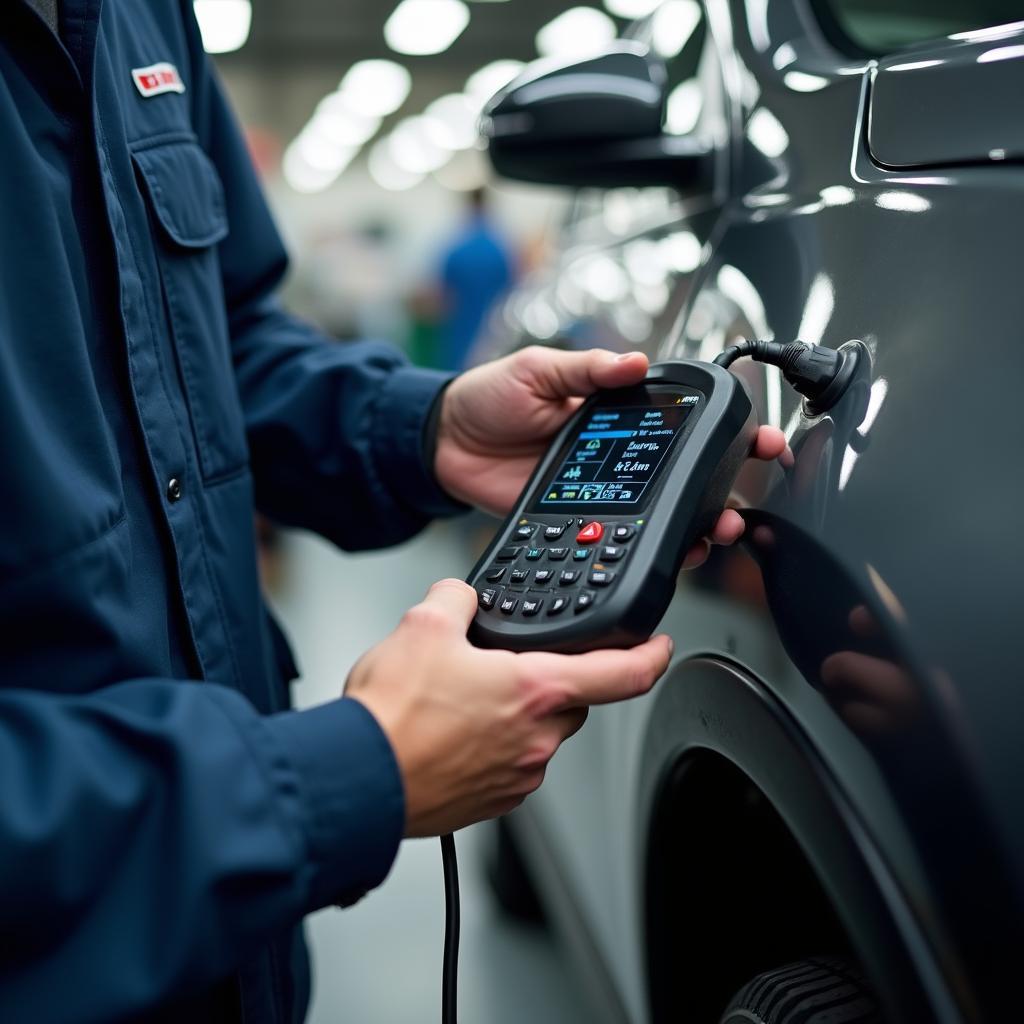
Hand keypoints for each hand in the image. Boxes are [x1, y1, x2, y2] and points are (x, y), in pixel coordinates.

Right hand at [345, 579, 672, 836]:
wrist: (357, 779)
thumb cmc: (392, 717)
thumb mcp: (422, 626)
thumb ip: (456, 599)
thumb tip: (461, 596)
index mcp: (535, 690)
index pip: (623, 674)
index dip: (651, 655)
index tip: (660, 646)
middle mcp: (536, 738)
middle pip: (572, 700)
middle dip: (549, 679)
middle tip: (506, 665)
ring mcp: (516, 775)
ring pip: (538, 733)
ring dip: (516, 714)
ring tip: (461, 700)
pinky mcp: (491, 801)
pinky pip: (509, 764)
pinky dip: (493, 745)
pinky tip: (451, 733)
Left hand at [434, 345, 789, 568]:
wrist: (445, 442)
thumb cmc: (488, 396)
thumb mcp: (537, 368)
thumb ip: (585, 369)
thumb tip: (632, 362)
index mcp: (612, 411)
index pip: (680, 420)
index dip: (725, 430)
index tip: (760, 438)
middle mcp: (616, 454)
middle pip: (685, 475)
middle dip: (724, 488)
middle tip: (740, 497)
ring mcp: (600, 490)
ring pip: (662, 512)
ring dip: (696, 523)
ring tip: (714, 528)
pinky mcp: (578, 519)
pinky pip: (621, 535)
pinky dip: (650, 546)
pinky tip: (668, 550)